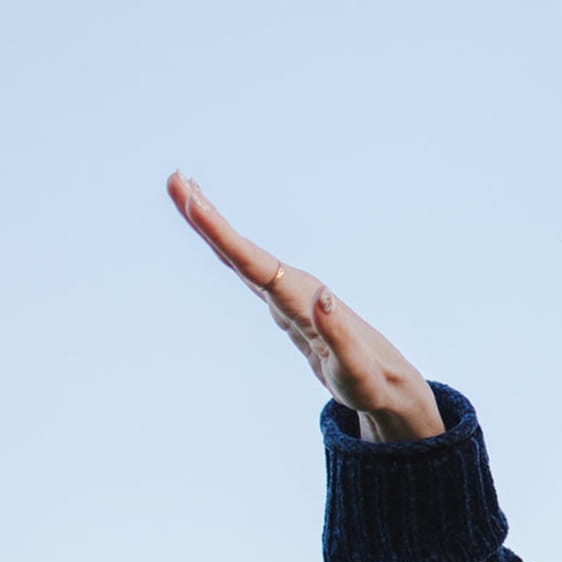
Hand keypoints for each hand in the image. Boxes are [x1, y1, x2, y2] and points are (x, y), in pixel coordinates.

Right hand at [167, 170, 445, 443]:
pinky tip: (220, 239)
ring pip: (241, 255)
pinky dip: (229, 249)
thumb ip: (338, 334)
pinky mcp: (284, 304)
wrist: (387, 382)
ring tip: (186, 192)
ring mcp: (287, 295)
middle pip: (241, 248)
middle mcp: (292, 289)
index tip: (194, 202)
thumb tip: (322, 295)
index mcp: (302, 299)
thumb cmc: (371, 380)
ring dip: (213, 226)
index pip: (252, 262)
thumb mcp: (355, 367)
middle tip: (174, 178)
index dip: (220, 233)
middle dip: (207, 216)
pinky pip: (248, 269)